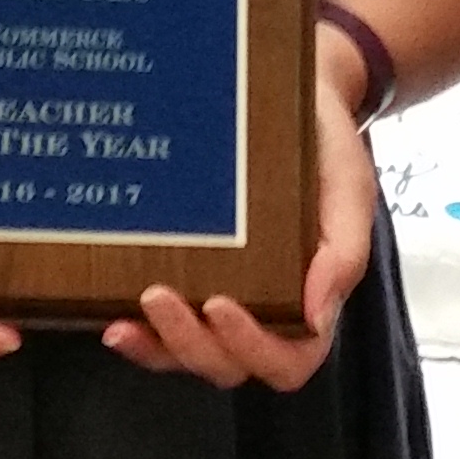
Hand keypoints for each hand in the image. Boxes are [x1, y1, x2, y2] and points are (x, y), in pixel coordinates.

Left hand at [103, 44, 375, 391]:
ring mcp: (222, 296)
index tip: (221, 305)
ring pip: (190, 356)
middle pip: (230, 365)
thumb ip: (343, 252)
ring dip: (158, 346)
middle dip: (191, 344)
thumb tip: (316, 315)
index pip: (289, 358)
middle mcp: (264, 307)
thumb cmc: (326, 143)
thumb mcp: (349, 189)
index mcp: (311, 297)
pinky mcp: (188, 276)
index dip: (253, 348)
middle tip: (159, 297)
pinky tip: (110, 312)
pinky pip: (162, 327)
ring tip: (126, 316)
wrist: (298, 93)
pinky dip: (139, 332)